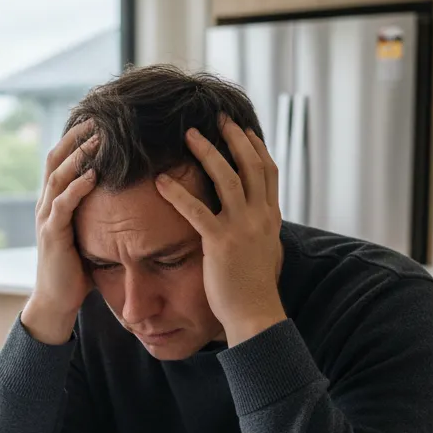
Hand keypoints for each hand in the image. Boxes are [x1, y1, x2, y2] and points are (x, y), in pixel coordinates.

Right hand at [21, 121, 98, 344]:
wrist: (56, 301)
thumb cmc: (76, 270)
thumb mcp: (88, 234)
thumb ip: (98, 215)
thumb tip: (126, 199)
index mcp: (53, 202)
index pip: (60, 160)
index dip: (76, 139)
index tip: (97, 121)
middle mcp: (46, 205)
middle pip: (55, 160)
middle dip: (76, 138)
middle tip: (98, 119)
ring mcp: (46, 219)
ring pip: (58, 177)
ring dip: (78, 157)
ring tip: (97, 139)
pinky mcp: (52, 235)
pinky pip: (63, 205)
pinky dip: (77, 187)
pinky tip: (93, 174)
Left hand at [155, 116, 285, 345]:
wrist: (255, 315)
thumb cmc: (255, 290)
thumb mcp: (266, 253)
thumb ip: (262, 233)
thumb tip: (261, 224)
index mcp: (271, 218)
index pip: (268, 172)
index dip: (256, 148)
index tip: (243, 130)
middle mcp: (260, 217)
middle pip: (250, 165)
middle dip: (234, 138)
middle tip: (218, 118)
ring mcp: (242, 228)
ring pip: (227, 178)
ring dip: (207, 153)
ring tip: (189, 135)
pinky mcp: (220, 243)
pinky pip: (196, 210)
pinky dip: (177, 193)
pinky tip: (160, 181)